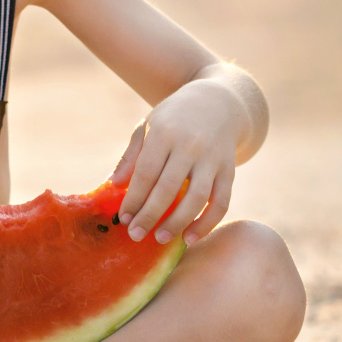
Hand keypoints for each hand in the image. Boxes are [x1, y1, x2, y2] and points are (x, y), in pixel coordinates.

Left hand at [108, 80, 241, 246]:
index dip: (134, 198)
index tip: (123, 218)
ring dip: (178, 222)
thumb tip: (113, 184)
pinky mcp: (229, 169)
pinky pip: (221, 201)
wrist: (217, 102)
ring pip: (197, 197)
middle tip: (136, 235)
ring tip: (160, 239)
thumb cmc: (174, 118)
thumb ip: (132, 155)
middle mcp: (190, 145)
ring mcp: (212, 158)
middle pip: (169, 188)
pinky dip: (207, 222)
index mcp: (164, 133)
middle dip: (150, 215)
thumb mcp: (148, 127)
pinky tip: (190, 237)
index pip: (146, 172)